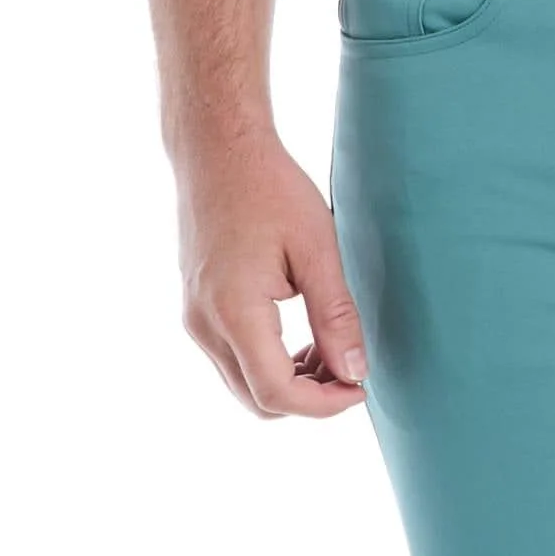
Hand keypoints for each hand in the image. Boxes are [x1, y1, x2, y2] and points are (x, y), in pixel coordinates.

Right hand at [177, 131, 369, 416]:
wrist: (216, 150)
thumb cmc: (269, 188)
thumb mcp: (317, 249)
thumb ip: (336, 316)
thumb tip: (355, 372)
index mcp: (234, 311)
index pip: (277, 393)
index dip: (324, 405)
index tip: (360, 387)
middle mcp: (204, 324)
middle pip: (257, 400)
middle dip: (309, 398)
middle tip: (350, 369)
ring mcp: (194, 318)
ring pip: (242, 384)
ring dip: (289, 382)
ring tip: (331, 350)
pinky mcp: (195, 309)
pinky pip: (232, 359)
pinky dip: (268, 363)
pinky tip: (301, 336)